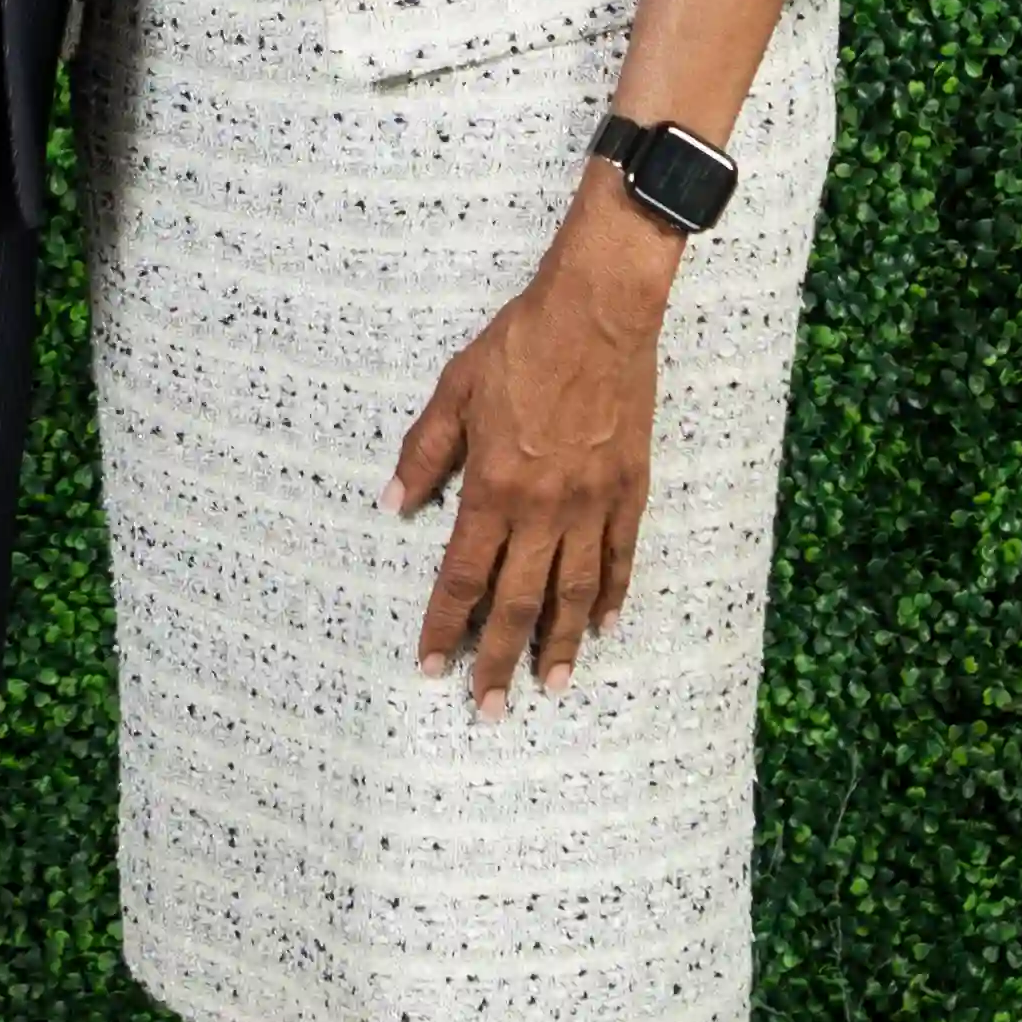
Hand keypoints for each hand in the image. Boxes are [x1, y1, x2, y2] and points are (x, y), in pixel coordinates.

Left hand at [390, 178, 680, 708]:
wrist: (598, 311)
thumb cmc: (521, 343)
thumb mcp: (454, 389)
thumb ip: (424, 453)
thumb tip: (393, 504)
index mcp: (493, 488)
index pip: (461, 577)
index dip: (444, 627)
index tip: (431, 667)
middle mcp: (543, 509)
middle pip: (517, 602)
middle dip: (498, 660)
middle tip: (489, 710)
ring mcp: (591, 503)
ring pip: (574, 593)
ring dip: (560, 646)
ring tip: (550, 688)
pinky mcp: (629, 489)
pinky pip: (620, 557)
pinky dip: (611, 597)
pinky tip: (603, 627)